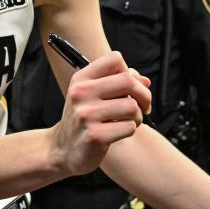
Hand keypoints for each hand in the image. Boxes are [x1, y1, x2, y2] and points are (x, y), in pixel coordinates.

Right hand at [51, 51, 151, 175]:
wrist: (64, 149)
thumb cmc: (85, 119)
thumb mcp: (93, 94)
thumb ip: (118, 83)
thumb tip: (145, 81)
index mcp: (81, 79)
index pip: (114, 59)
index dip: (129, 72)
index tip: (129, 87)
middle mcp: (81, 93)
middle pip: (128, 81)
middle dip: (144, 94)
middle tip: (144, 105)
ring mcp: (86, 114)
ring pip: (132, 106)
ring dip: (138, 116)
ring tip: (129, 121)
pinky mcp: (95, 136)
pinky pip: (129, 127)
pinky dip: (130, 130)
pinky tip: (119, 132)